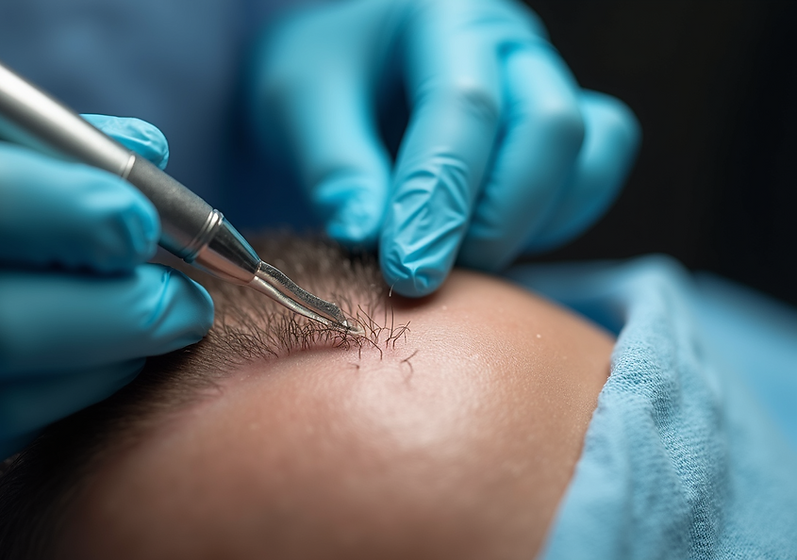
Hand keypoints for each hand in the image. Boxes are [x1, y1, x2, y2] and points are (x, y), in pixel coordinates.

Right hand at [0, 105, 211, 520]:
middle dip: (126, 312)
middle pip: (9, 323)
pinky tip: (104, 357)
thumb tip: (149, 151)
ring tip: (161, 324)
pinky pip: (11, 430)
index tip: (147, 220)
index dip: (85, 212)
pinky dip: (78, 394)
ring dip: (117, 361)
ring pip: (19, 396)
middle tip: (189, 300)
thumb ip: (41, 142)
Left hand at [250, 0, 639, 295]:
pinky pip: (591, 179)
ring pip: (586, 158)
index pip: (465, 107)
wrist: (344, 79)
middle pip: (550, 128)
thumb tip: (364, 231)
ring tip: (451, 264)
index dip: (439, 198)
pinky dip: (553, 225)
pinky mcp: (563, 132)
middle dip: (495, 219)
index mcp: (446, 15)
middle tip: (429, 276)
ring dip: (526, 227)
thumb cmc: (324, 81)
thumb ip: (333, 165)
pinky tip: (487, 247)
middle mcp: (511, 43)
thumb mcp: (299, 103)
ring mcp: (546, 83)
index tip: (407, 271)